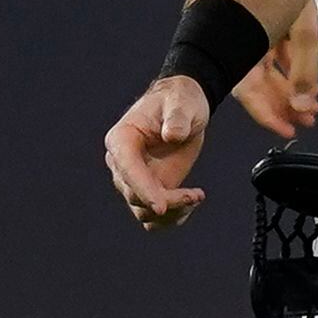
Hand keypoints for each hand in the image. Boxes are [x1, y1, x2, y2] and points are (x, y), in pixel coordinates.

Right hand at [103, 75, 209, 230]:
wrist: (184, 108)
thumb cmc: (179, 101)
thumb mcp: (182, 103)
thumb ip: (177, 118)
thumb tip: (171, 136)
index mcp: (121, 139)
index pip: (127, 170)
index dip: (143, 189)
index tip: (162, 206)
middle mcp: (121, 164)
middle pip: (135, 195)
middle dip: (167, 201)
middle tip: (196, 195)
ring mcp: (134, 179)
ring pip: (143, 211)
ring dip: (170, 213)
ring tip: (196, 197)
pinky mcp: (149, 189)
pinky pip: (154, 214)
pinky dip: (172, 216)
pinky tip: (193, 200)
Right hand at [234, 0, 317, 138]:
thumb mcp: (303, 20)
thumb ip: (305, 64)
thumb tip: (304, 104)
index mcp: (234, 42)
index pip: (248, 91)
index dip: (270, 114)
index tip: (289, 131)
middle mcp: (229, 33)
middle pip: (254, 78)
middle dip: (281, 100)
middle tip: (306, 118)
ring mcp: (238, 16)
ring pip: (260, 58)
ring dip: (284, 78)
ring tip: (310, 98)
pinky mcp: (249, 0)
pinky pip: (263, 37)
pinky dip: (282, 53)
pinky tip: (301, 64)